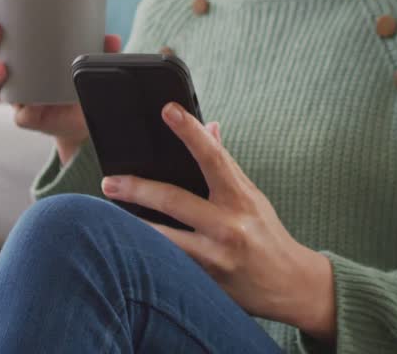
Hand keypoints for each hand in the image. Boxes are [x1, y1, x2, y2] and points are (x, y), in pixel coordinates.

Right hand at [0, 1, 120, 161]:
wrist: (82, 119)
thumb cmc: (76, 81)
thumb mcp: (86, 59)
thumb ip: (99, 49)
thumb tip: (111, 37)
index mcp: (18, 52)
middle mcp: (9, 73)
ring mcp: (15, 96)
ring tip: (2, 67)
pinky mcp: (28, 117)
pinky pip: (20, 114)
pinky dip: (23, 109)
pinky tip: (28, 104)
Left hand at [99, 104, 336, 340]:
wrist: (290, 287)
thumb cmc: (268, 236)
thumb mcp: (252, 197)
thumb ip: (226, 165)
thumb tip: (209, 127)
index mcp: (241, 198)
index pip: (214, 156)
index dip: (190, 131)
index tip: (168, 110)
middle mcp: (228, 226)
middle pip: (175, 200)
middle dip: (138, 188)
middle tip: (109, 181)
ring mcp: (215, 257)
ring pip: (163, 239)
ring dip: (131, 227)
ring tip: (106, 217)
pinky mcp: (204, 283)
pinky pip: (167, 265)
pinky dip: (146, 254)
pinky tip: (124, 248)